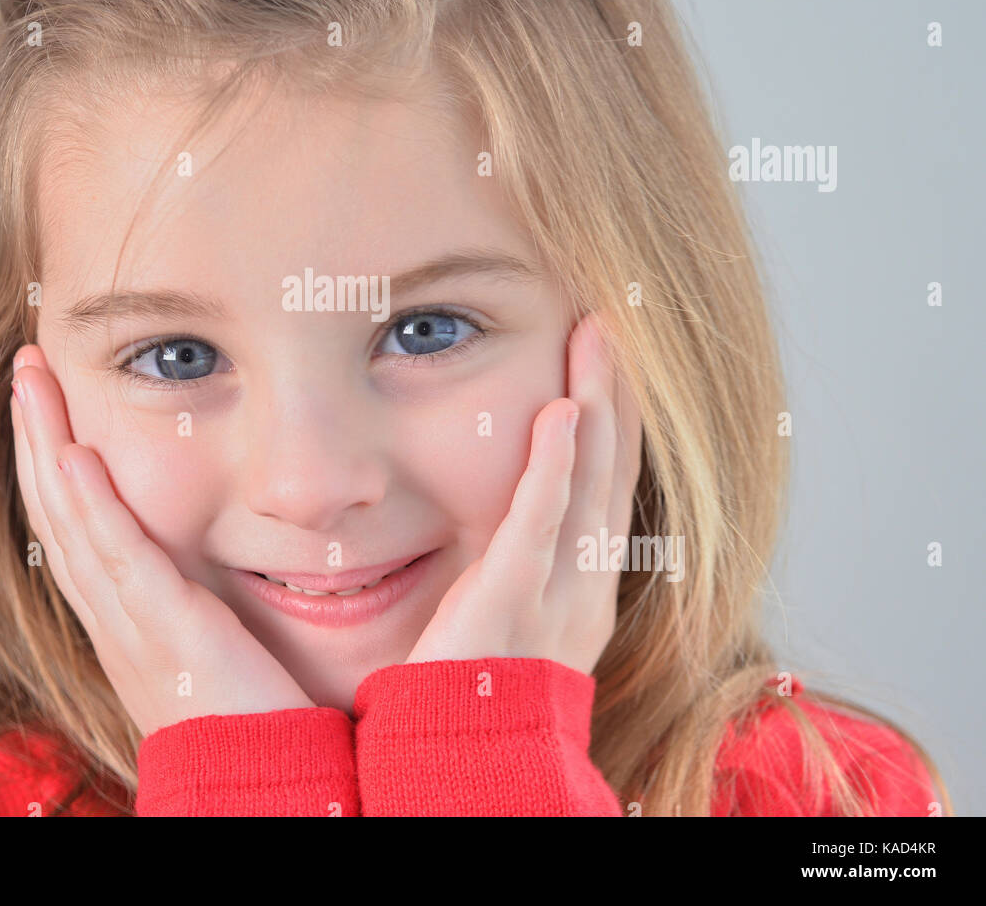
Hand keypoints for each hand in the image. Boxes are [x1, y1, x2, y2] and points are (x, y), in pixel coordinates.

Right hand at [9, 344, 314, 735]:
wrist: (273, 802)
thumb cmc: (264, 731)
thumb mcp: (224, 654)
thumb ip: (215, 604)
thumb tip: (233, 551)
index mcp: (130, 625)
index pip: (76, 531)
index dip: (54, 465)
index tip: (49, 405)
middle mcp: (119, 625)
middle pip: (57, 516)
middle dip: (35, 438)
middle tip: (24, 369)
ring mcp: (136, 634)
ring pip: (72, 527)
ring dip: (47, 449)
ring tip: (30, 380)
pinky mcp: (171, 642)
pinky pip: (119, 565)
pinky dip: (93, 509)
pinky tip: (75, 455)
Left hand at [405, 312, 642, 674]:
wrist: (467, 764)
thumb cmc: (480, 686)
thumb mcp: (515, 612)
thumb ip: (521, 558)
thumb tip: (516, 507)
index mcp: (587, 584)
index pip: (610, 482)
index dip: (616, 416)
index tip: (611, 357)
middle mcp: (588, 583)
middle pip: (614, 468)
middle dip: (617, 392)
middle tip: (612, 320)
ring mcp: (558, 592)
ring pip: (591, 482)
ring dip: (597, 404)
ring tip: (597, 336)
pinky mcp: (512, 599)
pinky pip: (542, 522)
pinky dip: (556, 466)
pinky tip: (562, 411)